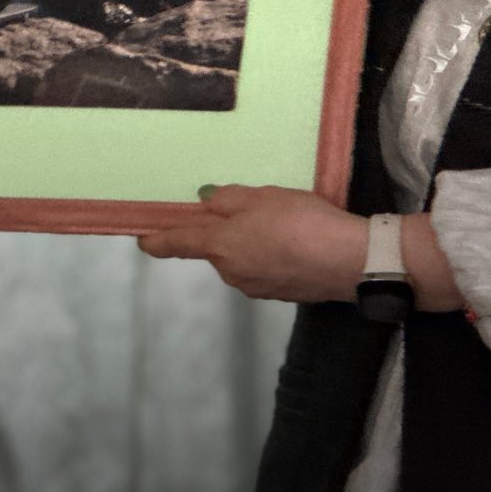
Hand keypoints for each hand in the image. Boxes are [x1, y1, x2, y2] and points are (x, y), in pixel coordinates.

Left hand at [136, 184, 365, 303]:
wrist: (347, 260)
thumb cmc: (299, 221)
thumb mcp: (262, 196)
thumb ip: (229, 199)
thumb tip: (207, 203)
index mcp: (219, 246)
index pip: (177, 243)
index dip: (157, 241)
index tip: (143, 240)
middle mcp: (230, 272)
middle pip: (216, 250)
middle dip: (227, 233)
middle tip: (257, 210)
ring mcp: (255, 287)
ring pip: (242, 260)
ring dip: (252, 245)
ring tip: (286, 226)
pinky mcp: (280, 295)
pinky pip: (265, 270)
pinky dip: (273, 258)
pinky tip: (297, 245)